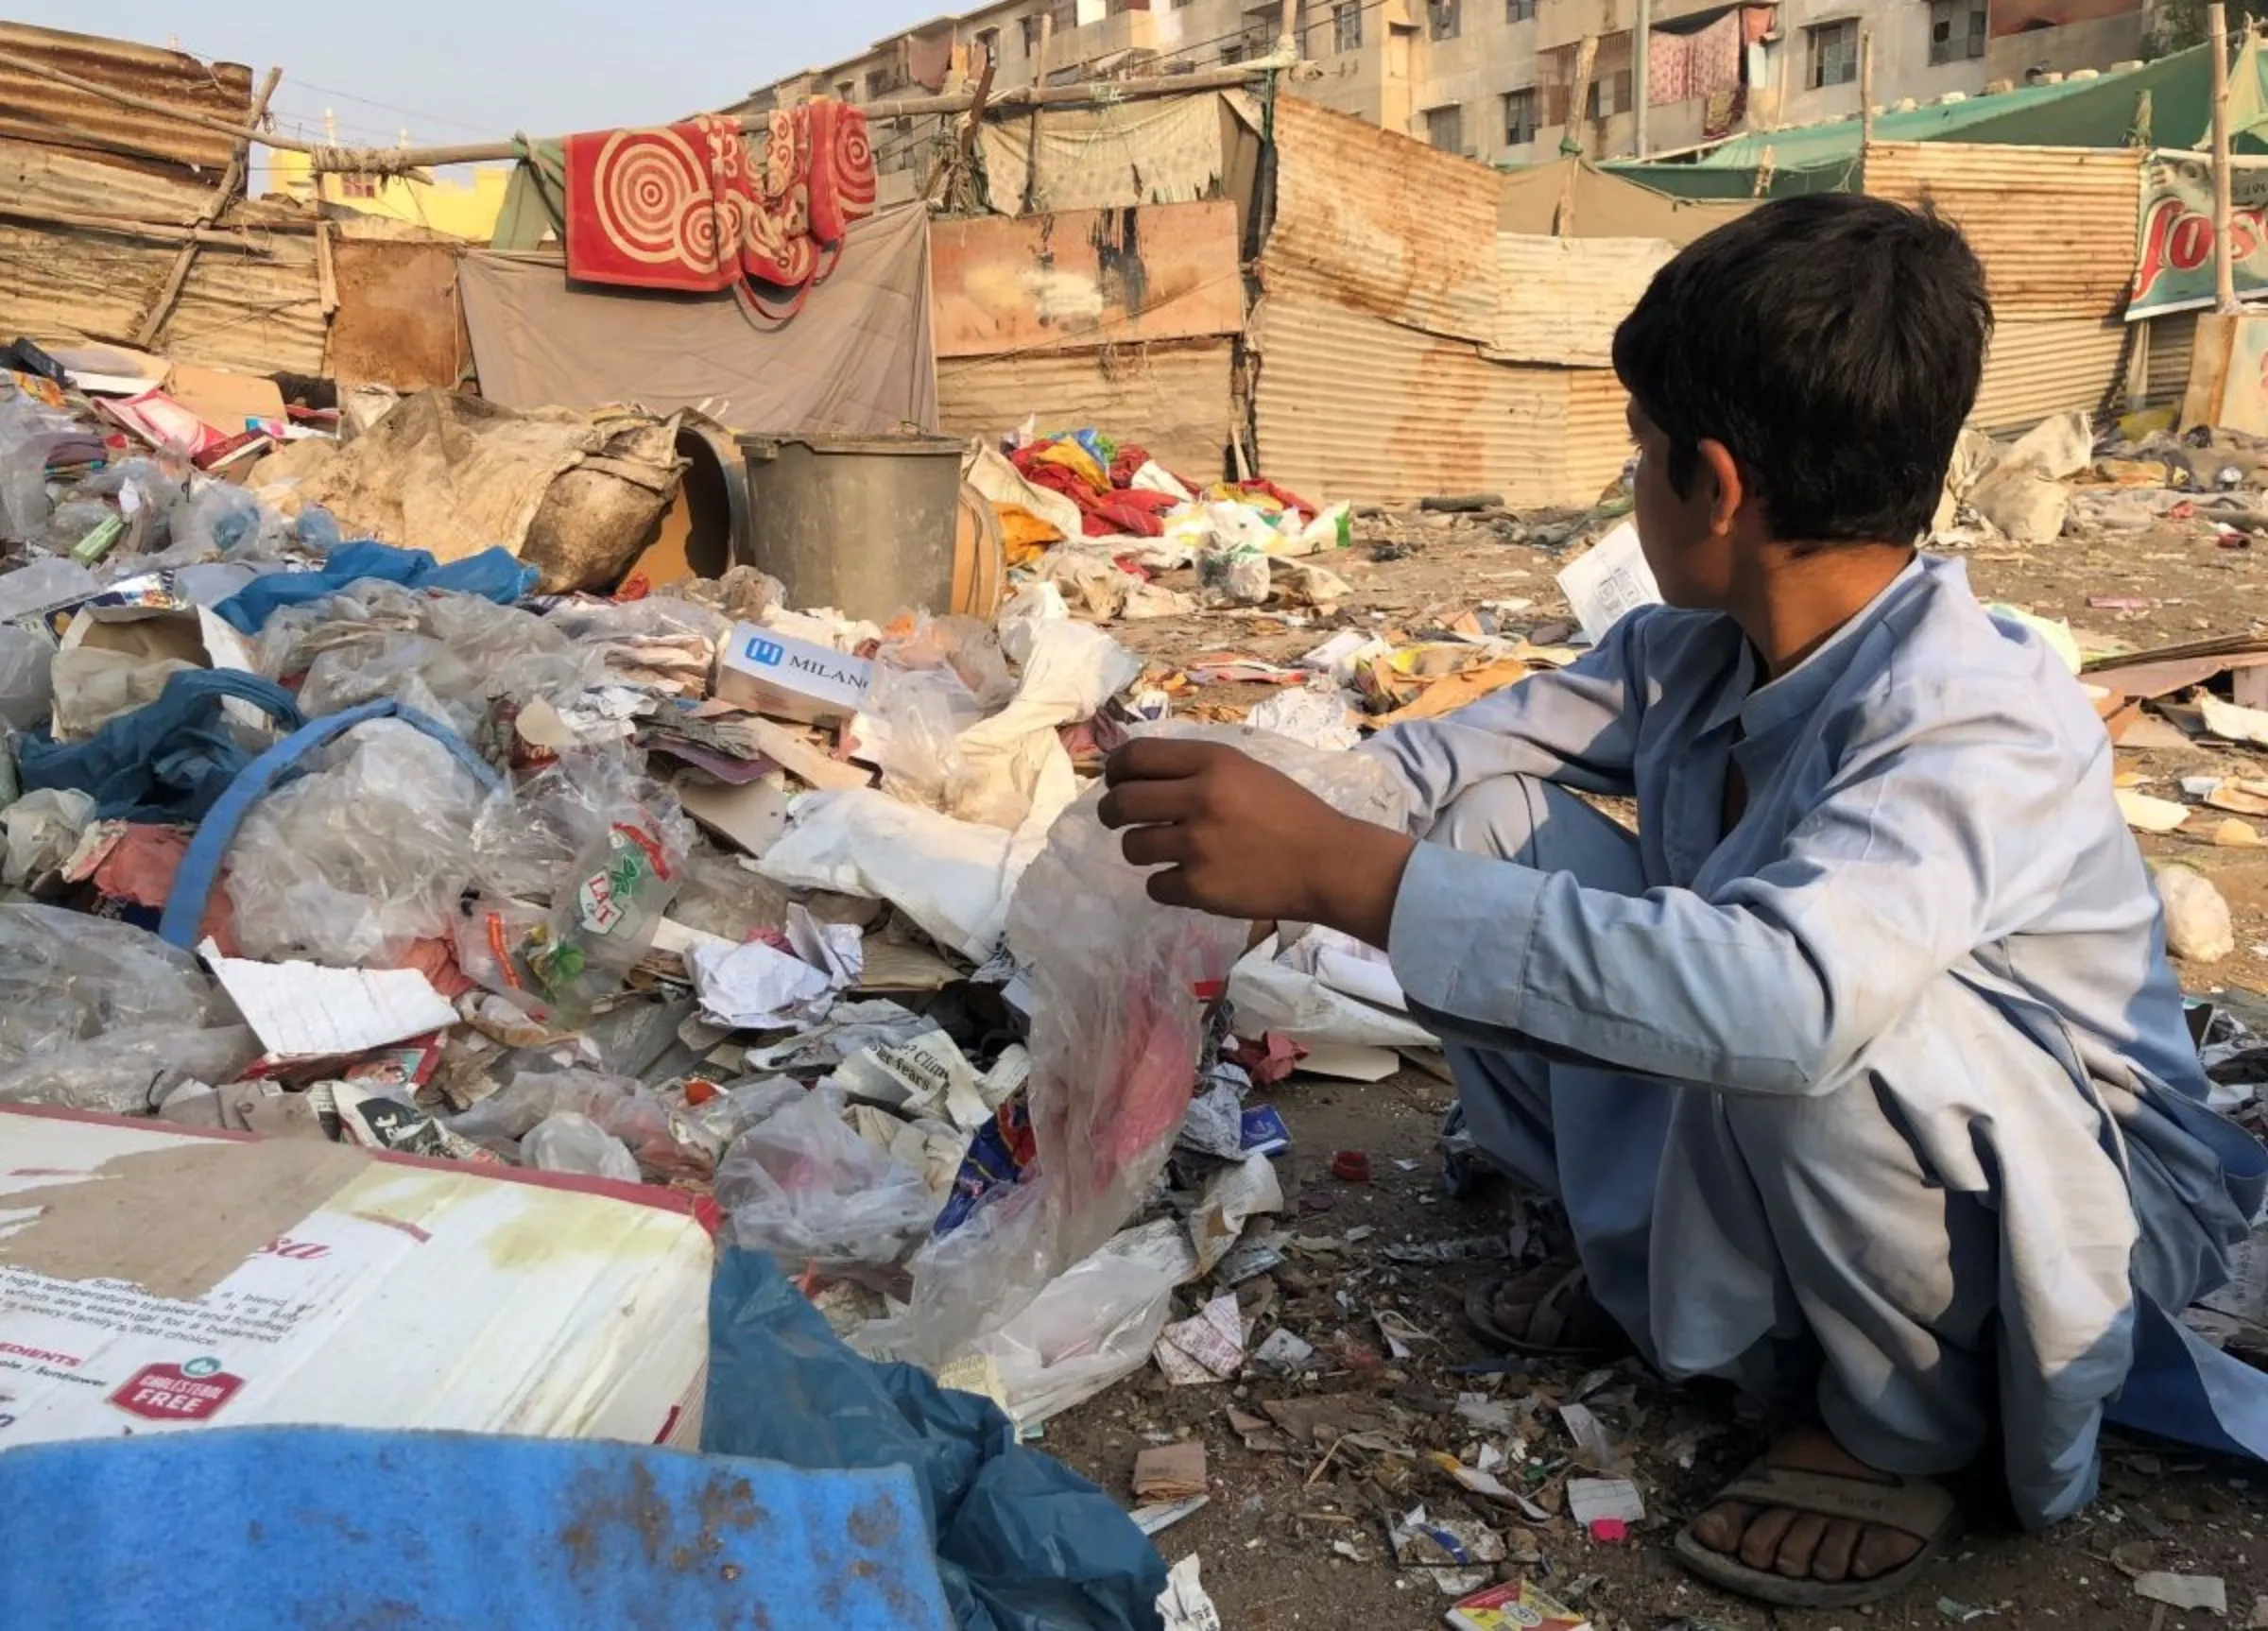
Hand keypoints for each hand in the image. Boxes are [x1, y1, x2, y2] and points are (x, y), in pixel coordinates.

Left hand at [1098, 738, 1414, 947]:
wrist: (1328, 863)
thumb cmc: (1290, 813)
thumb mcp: (1245, 771)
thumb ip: (1197, 769)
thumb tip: (1137, 774)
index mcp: (1213, 762)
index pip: (1136, 756)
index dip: (1115, 770)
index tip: (1115, 782)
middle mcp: (1200, 798)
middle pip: (1121, 802)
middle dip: (1111, 813)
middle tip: (1116, 820)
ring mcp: (1198, 845)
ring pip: (1132, 847)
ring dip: (1140, 850)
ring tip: (1163, 852)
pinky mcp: (1200, 887)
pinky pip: (1155, 886)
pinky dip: (1167, 885)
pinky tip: (1191, 880)